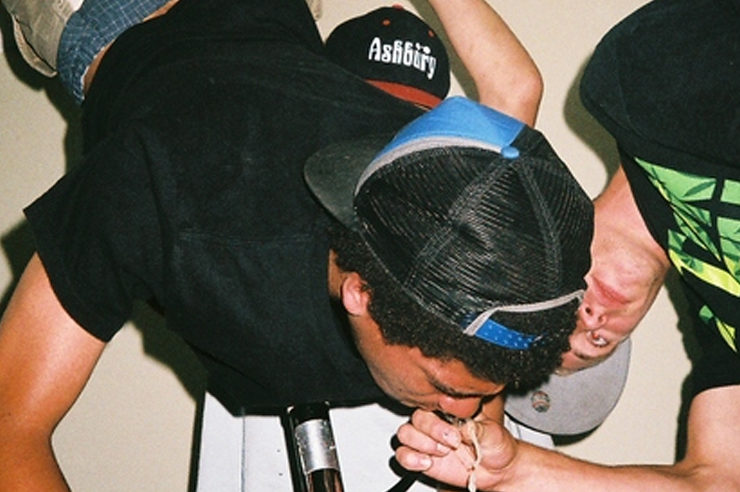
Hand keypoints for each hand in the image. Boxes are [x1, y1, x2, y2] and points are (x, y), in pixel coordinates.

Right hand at [395, 409, 517, 489]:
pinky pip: (402, 454)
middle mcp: (435, 423)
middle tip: (452, 444)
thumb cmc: (495, 445)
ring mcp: (427, 440)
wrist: (498, 470)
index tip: (455, 435)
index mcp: (449, 410)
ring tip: (441, 453)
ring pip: (405, 434)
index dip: (439, 420)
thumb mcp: (491, 432)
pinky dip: (409, 458)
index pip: (431, 404)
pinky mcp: (422, 458)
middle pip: (416, 418)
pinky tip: (427, 462)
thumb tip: (458, 427)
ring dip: (420, 444)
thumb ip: (473, 428)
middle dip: (432, 432)